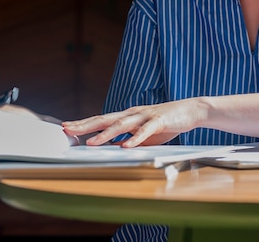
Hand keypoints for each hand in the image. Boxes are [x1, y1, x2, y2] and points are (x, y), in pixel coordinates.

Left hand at [62, 98, 205, 146]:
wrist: (191, 110)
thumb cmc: (166, 122)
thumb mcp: (144, 133)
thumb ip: (129, 138)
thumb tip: (113, 148)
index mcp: (128, 116)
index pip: (102, 120)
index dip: (84, 124)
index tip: (67, 128)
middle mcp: (133, 113)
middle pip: (105, 119)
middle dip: (85, 125)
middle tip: (68, 129)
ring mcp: (145, 116)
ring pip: (122, 124)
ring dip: (106, 134)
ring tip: (92, 142)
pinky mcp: (159, 120)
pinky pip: (145, 131)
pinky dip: (135, 138)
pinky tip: (126, 146)